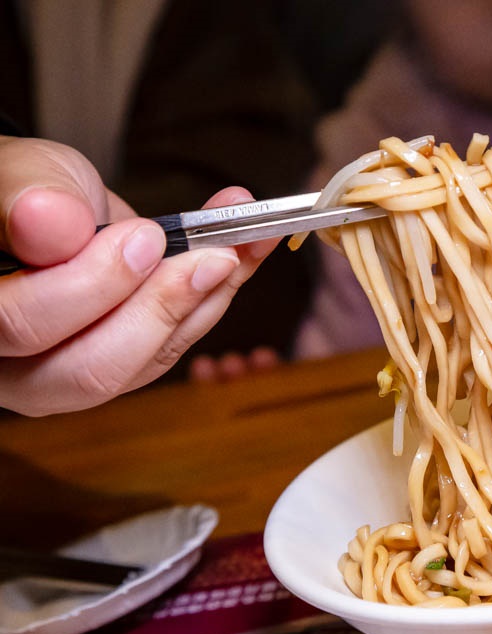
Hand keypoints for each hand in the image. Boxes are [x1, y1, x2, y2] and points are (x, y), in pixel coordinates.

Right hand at [0, 136, 279, 415]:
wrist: (45, 204)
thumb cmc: (21, 192)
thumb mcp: (20, 175)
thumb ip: (28, 200)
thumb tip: (51, 225)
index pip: (22, 325)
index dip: (90, 286)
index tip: (142, 237)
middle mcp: (17, 366)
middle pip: (91, 370)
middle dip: (162, 309)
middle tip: (211, 254)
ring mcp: (73, 374)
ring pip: (144, 364)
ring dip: (205, 302)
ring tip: (240, 245)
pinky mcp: (127, 363)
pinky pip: (175, 344)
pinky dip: (217, 296)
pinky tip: (244, 253)